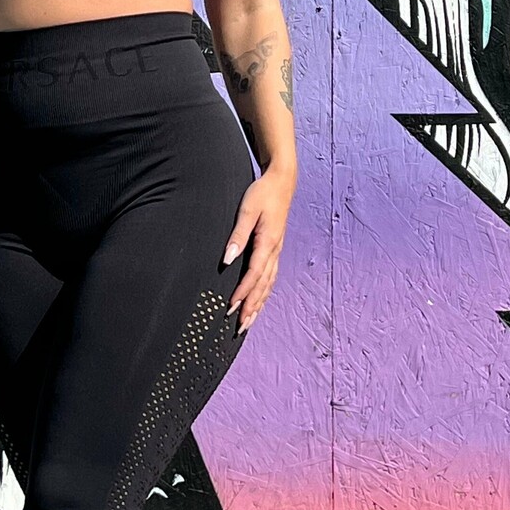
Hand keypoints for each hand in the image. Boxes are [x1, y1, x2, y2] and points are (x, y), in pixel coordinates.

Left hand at [223, 163, 294, 331]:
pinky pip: (270, 277)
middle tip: (240, 327)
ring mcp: (276, 251)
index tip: (230, 306)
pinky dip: (264, 293)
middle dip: (251, 307)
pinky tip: (258, 302)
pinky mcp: (274, 250)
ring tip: (248, 323)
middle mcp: (274, 250)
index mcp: (268, 242)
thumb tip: (227, 258)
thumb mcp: (247, 210)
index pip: (254, 273)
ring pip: (268, 284)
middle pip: (263, 285)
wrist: (281, 182)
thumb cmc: (262, 194)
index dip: (243, 292)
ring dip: (258, 304)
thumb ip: (237, 235)